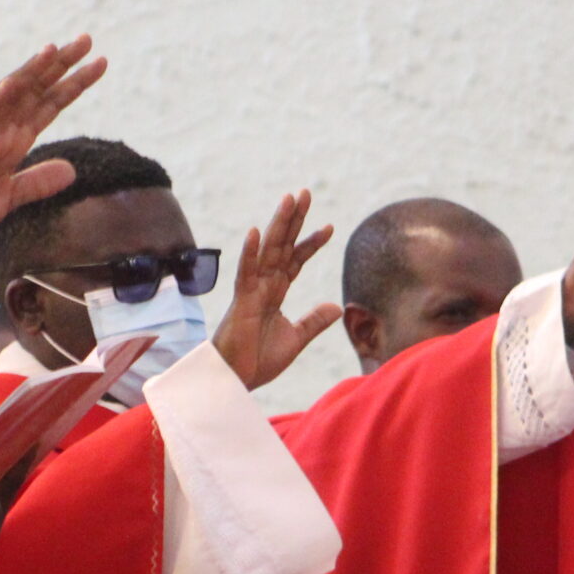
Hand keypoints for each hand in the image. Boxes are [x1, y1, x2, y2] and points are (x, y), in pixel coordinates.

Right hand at [0, 38, 108, 258]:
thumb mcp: (10, 196)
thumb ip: (38, 182)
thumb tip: (71, 171)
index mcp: (15, 139)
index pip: (50, 104)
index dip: (74, 84)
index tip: (99, 63)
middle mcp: (1, 130)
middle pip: (35, 91)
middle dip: (60, 65)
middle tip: (86, 39)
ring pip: (9, 98)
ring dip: (29, 74)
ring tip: (52, 51)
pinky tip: (7, 86)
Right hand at [212, 190, 340, 390]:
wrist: (236, 381)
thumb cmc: (257, 361)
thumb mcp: (295, 339)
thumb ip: (313, 321)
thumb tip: (337, 306)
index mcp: (276, 293)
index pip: (296, 260)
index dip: (311, 243)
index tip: (329, 227)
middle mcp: (264, 286)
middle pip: (282, 246)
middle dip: (294, 220)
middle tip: (305, 193)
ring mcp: (252, 291)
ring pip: (268, 251)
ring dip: (278, 225)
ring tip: (289, 199)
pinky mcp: (241, 301)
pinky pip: (246, 273)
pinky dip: (251, 253)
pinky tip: (257, 232)